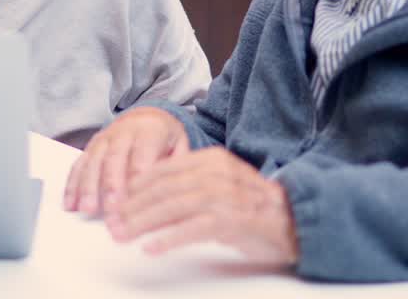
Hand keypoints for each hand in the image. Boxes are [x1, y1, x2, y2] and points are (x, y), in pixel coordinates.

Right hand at [63, 106, 187, 216]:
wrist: (147, 116)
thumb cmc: (165, 137)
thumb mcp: (180, 144)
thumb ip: (178, 166)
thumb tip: (177, 193)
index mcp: (149, 131)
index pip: (142, 155)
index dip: (136, 177)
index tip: (133, 198)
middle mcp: (123, 133)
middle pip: (115, 158)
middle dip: (111, 184)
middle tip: (110, 208)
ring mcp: (104, 139)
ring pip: (93, 161)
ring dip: (88, 186)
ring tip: (86, 209)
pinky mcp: (91, 148)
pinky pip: (79, 164)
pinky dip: (73, 184)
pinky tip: (70, 203)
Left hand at [106, 147, 298, 266]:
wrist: (295, 219)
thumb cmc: (252, 206)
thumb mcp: (219, 183)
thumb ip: (189, 182)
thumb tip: (148, 195)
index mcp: (210, 159)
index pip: (162, 170)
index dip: (135, 187)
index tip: (116, 202)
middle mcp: (215, 173)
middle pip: (163, 188)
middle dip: (132, 207)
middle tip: (111, 223)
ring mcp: (224, 196)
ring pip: (172, 207)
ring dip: (142, 222)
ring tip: (122, 235)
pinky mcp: (232, 220)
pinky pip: (192, 229)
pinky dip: (168, 239)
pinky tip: (151, 248)